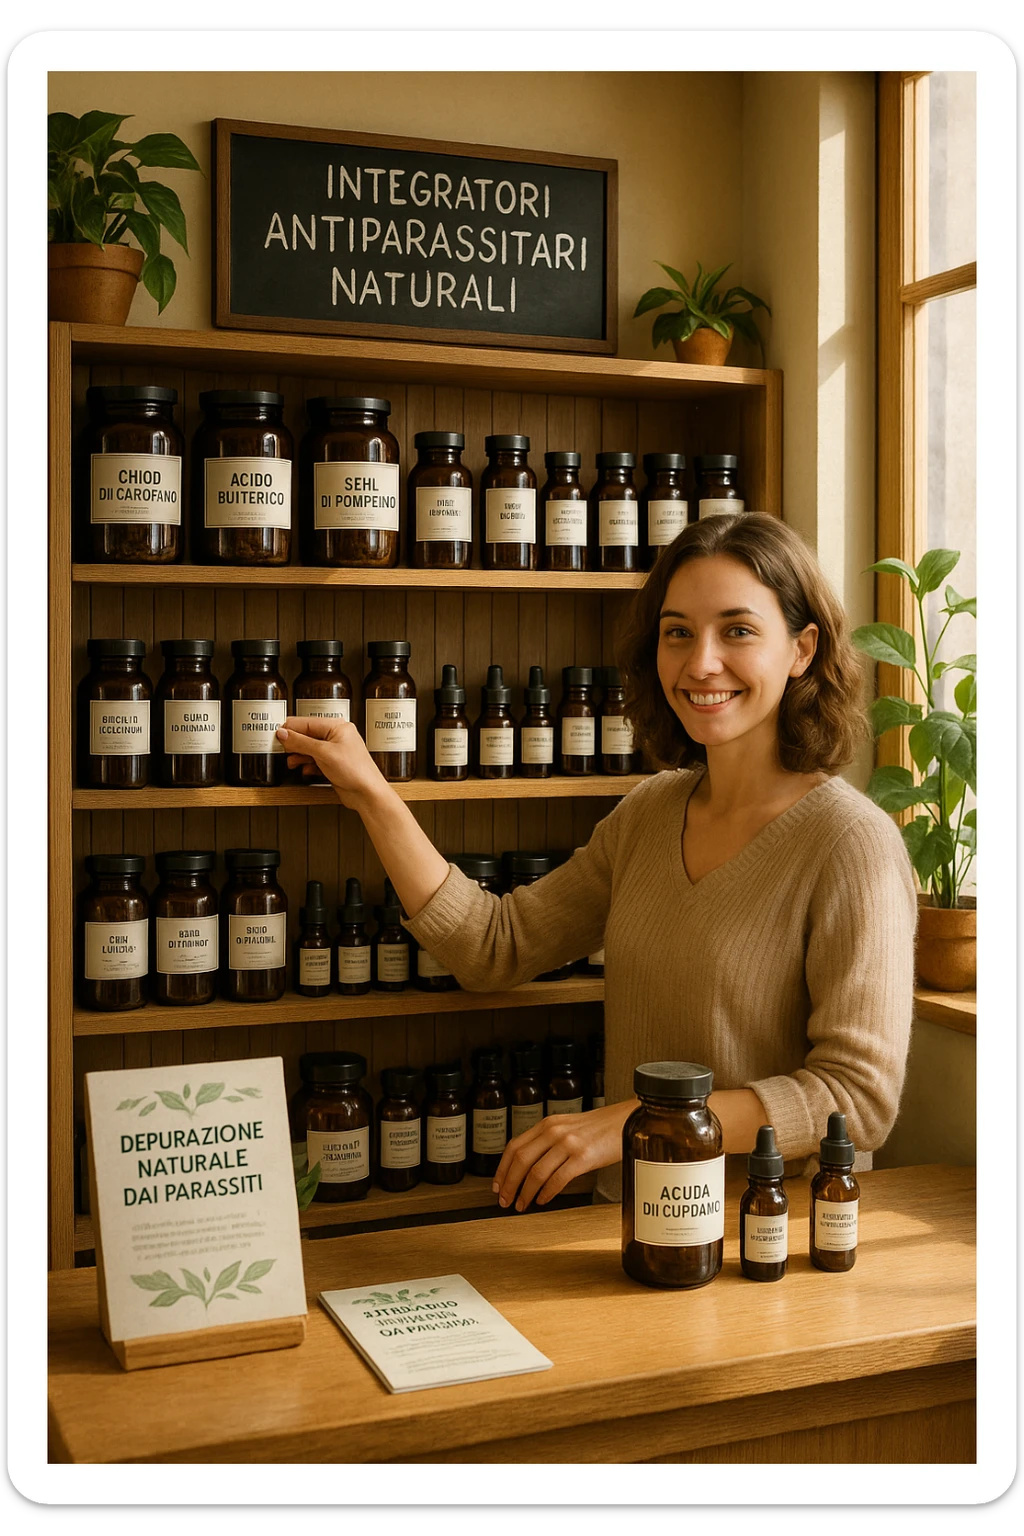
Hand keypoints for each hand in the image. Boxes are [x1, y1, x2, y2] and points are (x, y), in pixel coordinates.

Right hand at [276, 716, 382, 808]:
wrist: (366, 793)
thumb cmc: (355, 771)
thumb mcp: (323, 753)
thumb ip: (300, 742)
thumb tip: (283, 734)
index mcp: (337, 726)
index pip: (306, 722)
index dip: (290, 729)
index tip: (276, 736)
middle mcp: (336, 736)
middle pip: (306, 735)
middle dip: (294, 744)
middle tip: (284, 751)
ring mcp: (335, 751)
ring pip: (309, 749)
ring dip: (299, 756)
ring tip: (293, 762)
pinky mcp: (333, 764)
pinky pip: (315, 760)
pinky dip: (307, 765)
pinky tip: (305, 770)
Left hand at [492, 1101, 635, 1211]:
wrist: (628, 1121)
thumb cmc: (601, 1128)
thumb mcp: (569, 1127)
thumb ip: (549, 1141)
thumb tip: (529, 1167)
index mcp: (548, 1123)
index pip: (514, 1146)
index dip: (502, 1169)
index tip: (497, 1185)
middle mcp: (554, 1131)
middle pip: (520, 1160)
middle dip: (509, 1184)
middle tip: (505, 1201)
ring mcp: (568, 1144)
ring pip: (536, 1172)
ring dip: (525, 1193)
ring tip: (522, 1205)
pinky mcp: (583, 1157)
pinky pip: (557, 1179)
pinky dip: (546, 1193)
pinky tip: (543, 1200)